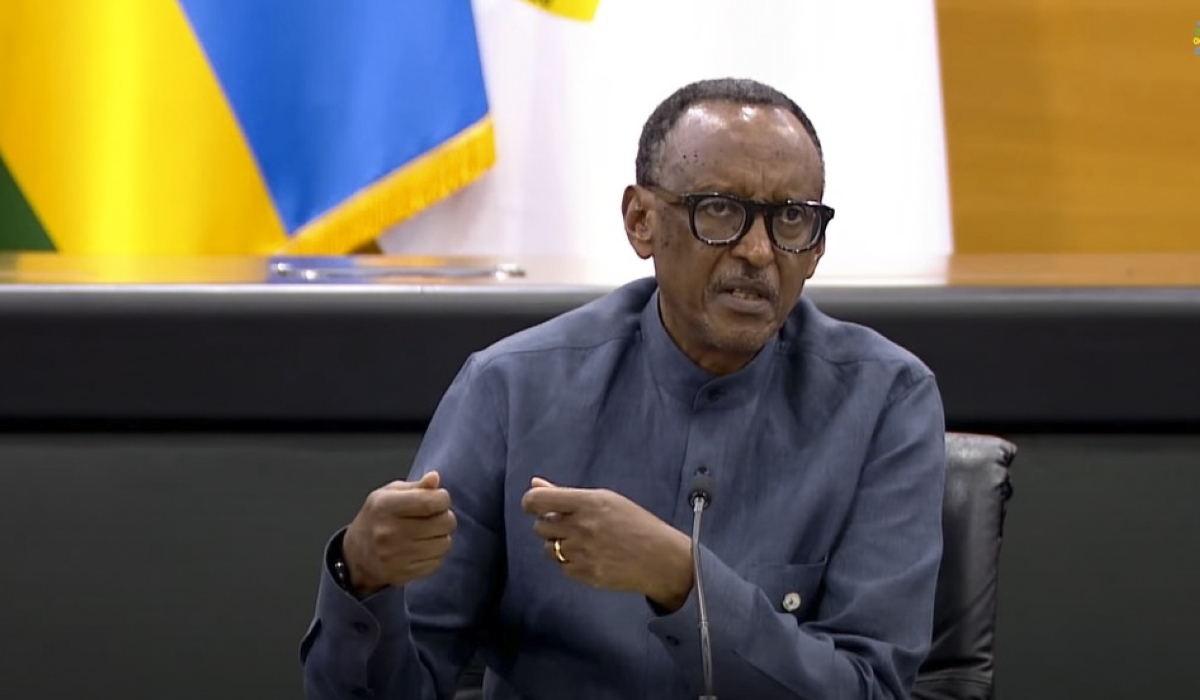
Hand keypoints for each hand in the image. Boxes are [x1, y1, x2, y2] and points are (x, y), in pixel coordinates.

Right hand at [341, 471, 456, 595]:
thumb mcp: (389, 494)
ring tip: (429, 532)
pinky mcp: (403, 574)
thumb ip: (415, 486)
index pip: (430, 501)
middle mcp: (389, 532)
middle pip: (443, 523)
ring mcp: (396, 556)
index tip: (439, 499)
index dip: (442, 498)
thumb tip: (434, 478)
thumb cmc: (377, 518)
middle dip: (446, 517)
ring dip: (442, 536)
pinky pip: (437, 562)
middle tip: (436, 516)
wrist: (357, 555)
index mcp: (385, 506)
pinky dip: (435, 554)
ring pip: (444, 544)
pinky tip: (423, 548)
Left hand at [521, 478, 693, 610]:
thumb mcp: (604, 499)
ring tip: (583, 541)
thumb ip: (564, 493)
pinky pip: (562, 567)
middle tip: (570, 525)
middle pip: (540, 527)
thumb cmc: (634, 523)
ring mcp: (582, 553)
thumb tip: (535, 484)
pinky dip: (570, 562)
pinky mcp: (585, 574)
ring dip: (558, 544)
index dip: (530, 503)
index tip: (534, 506)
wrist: (660, 558)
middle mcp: (581, 527)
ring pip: (548, 548)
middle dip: (549, 525)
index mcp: (587, 503)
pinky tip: (590, 556)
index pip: (538, 502)